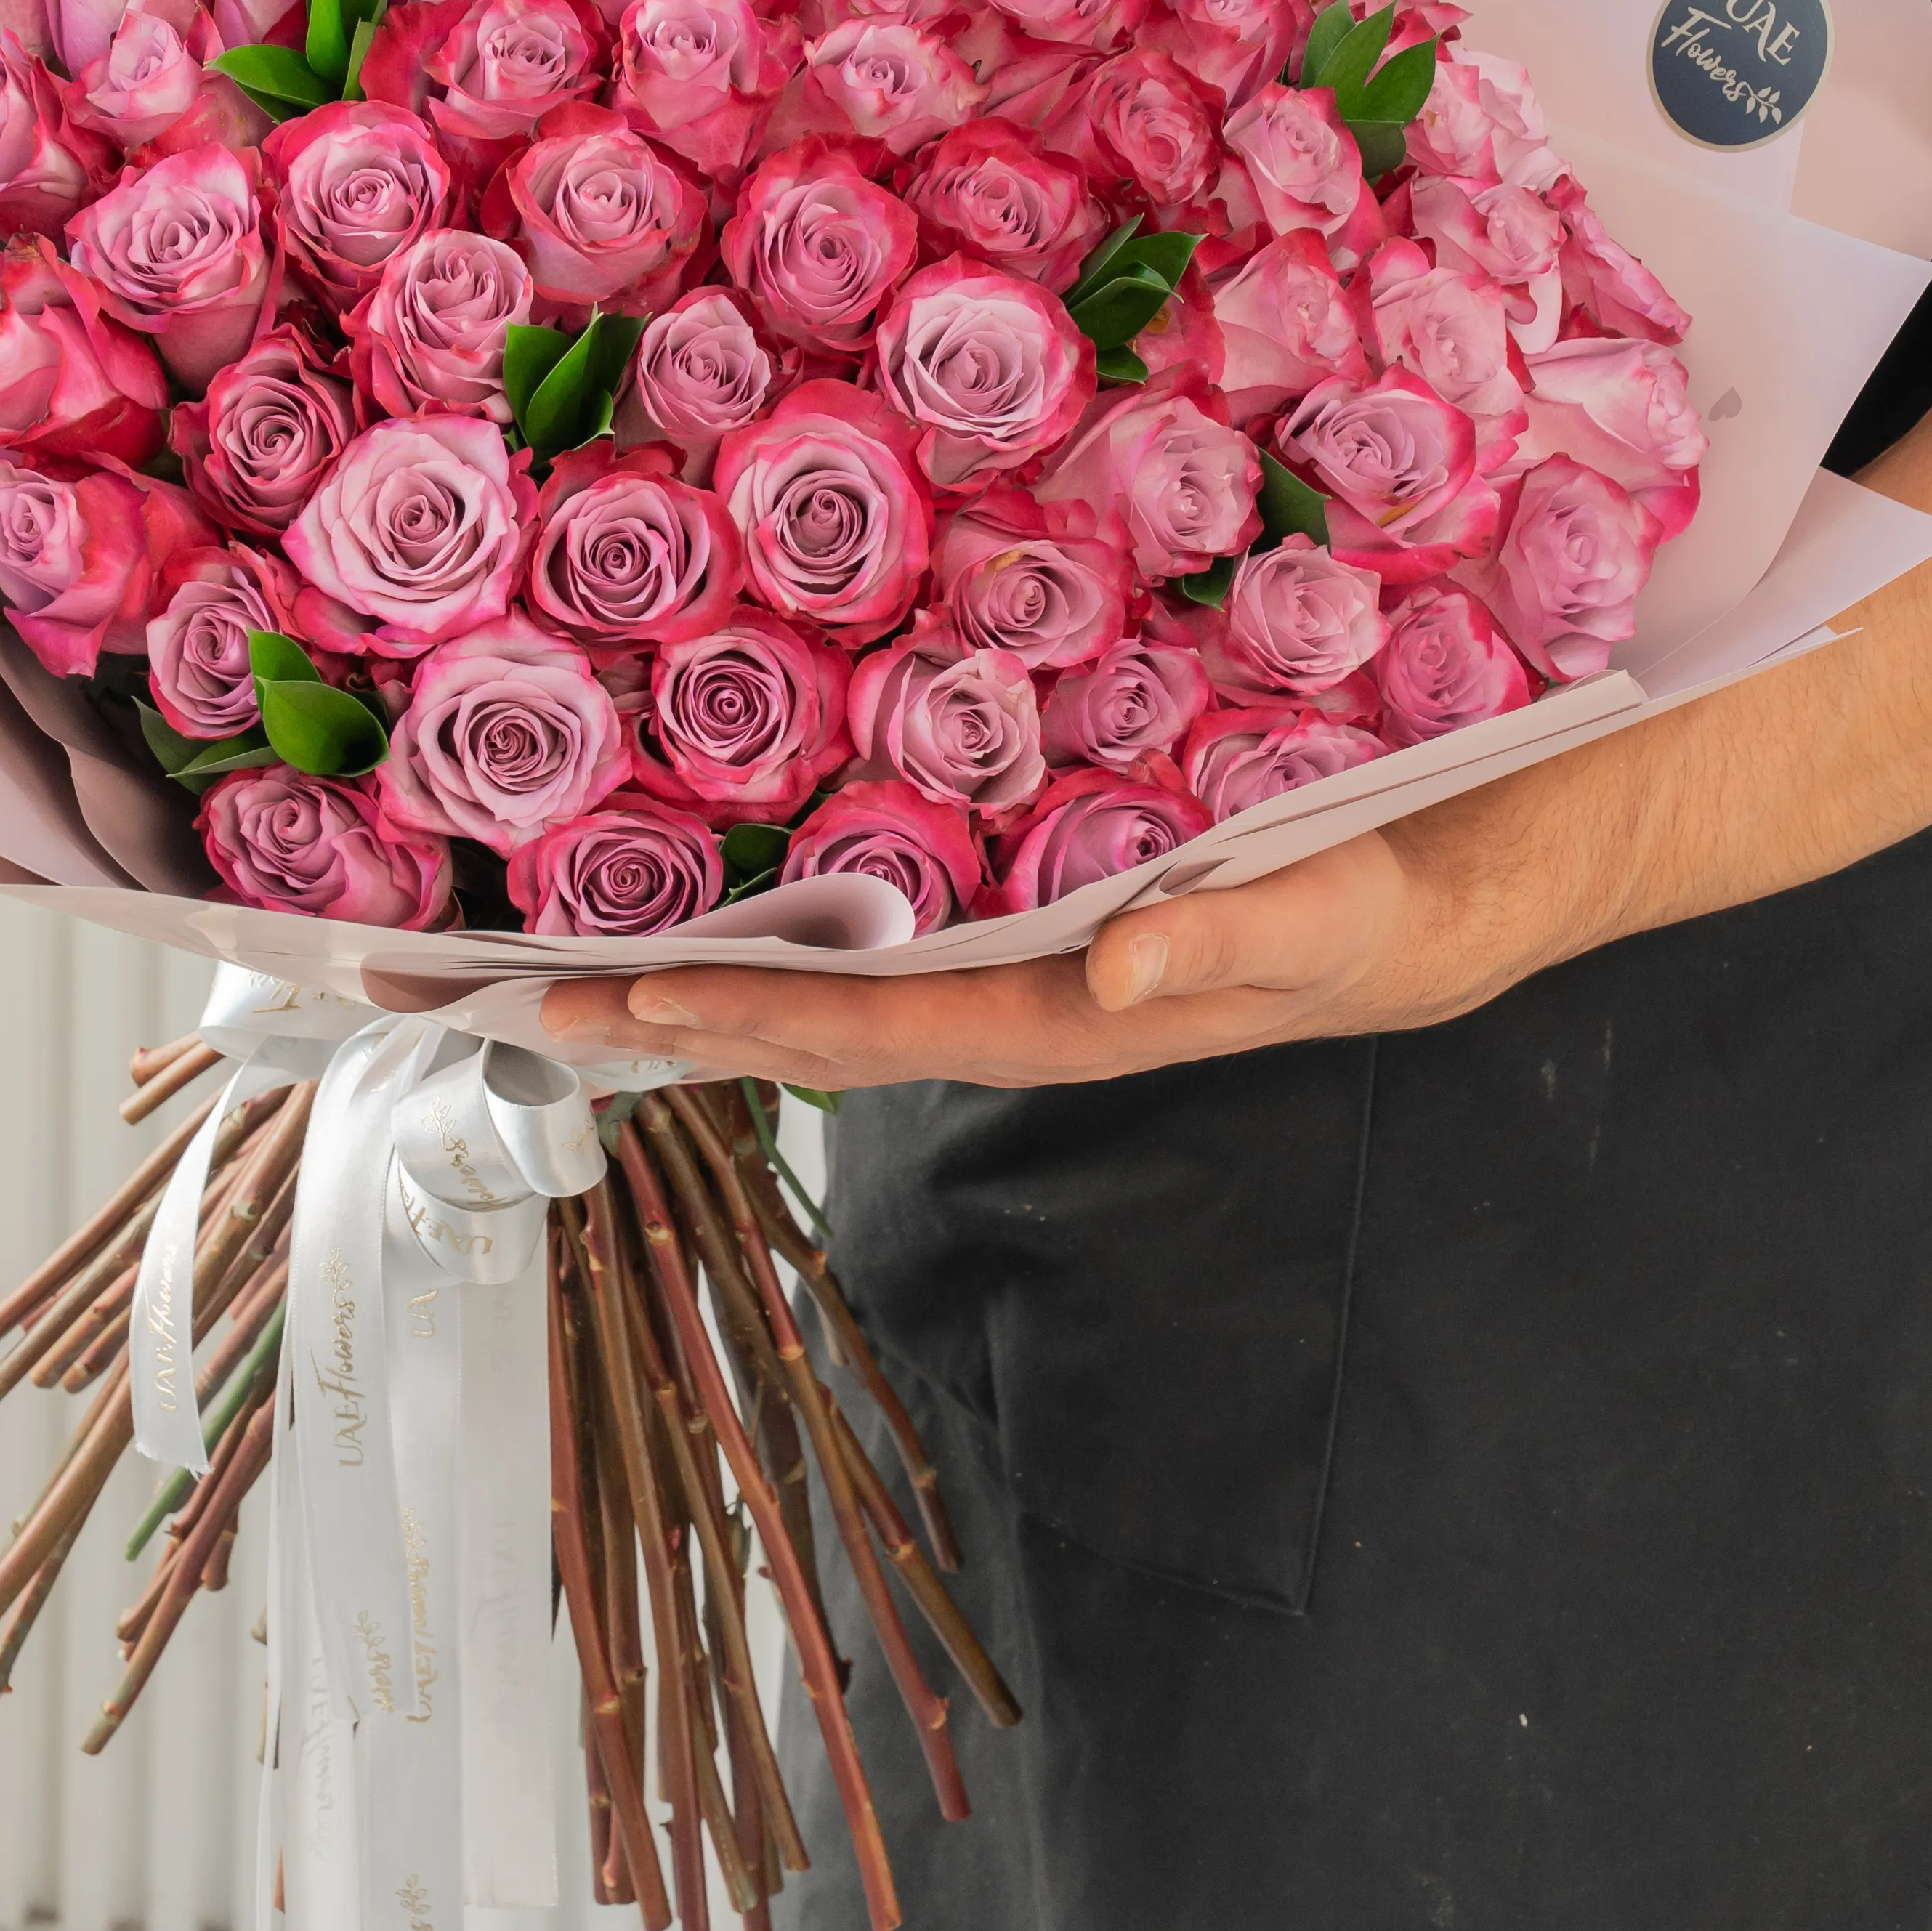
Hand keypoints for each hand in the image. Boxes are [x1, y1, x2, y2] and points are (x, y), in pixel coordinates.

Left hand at [534, 799, 1575, 1091]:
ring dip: (691, 996)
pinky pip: (870, 966)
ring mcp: (1006, 990)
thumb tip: (1116, 975)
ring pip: (822, 1004)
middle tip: (506, 1004)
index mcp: (1062, 1021)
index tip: (632, 999)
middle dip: (660, 1019)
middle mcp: (1011, 1016)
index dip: (758, 1014)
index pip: (879, 1028)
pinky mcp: (1020, 950)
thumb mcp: (1321, 912)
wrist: (1425, 906)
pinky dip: (774, 958)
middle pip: (808, 1030)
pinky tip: (705, 944)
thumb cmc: (1375, 900)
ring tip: (550, 986)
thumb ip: (1223, 941)